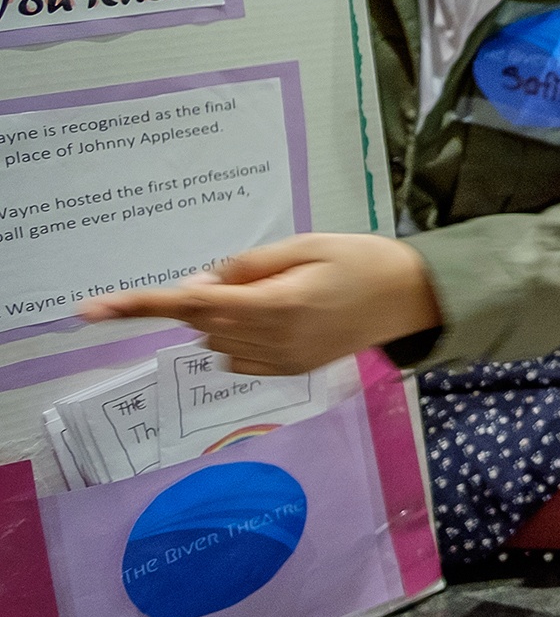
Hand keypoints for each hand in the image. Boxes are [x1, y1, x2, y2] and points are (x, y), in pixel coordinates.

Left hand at [78, 233, 441, 374]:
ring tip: (280, 292)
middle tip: (259, 272)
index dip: (138, 305)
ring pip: (216, 341)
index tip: (91, 310)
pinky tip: (278, 318)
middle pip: (202, 321)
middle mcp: (272, 340)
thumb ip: (249, 266)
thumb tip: (199, 283)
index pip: (191, 304)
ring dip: (225, 316)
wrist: (412, 298)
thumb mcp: (307, 245)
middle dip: (207, 296)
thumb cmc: (363, 260)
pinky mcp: (290, 370)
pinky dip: (239, 337)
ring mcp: (281, 361)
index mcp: (274, 305)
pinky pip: (238, 358)